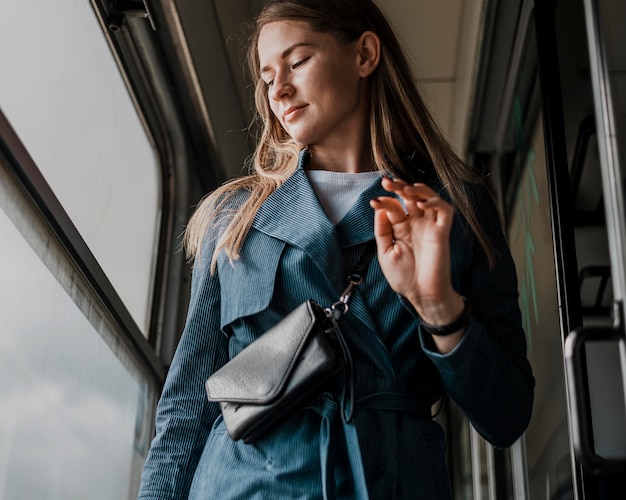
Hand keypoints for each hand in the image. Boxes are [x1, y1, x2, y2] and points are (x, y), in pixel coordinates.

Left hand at [370, 177, 463, 327]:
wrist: (421, 294)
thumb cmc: (404, 278)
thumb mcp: (385, 253)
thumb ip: (382, 231)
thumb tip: (380, 209)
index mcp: (401, 229)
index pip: (393, 207)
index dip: (384, 201)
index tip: (374, 202)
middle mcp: (416, 224)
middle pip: (409, 197)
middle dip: (398, 187)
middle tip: (387, 182)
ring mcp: (430, 226)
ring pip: (428, 198)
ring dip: (417, 189)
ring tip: (405, 189)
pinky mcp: (442, 232)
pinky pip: (444, 211)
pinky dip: (435, 202)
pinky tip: (422, 203)